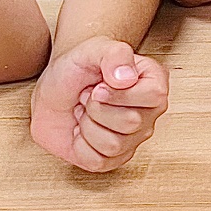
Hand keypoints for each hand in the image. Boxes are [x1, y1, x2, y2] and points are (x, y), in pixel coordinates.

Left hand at [29, 38, 168, 172]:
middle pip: (131, 123)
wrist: (56, 90)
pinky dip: (80, 145)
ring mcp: (133, 139)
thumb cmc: (79, 68)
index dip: (119, 94)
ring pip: (113, 145)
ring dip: (88, 125)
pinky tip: (81, 129)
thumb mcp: (93, 50)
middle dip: (97, 108)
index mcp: (155, 83)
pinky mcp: (112, 159)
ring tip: (85, 111)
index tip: (99, 85)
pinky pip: (98, 161)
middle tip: (88, 96)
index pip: (154, 96)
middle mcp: (150, 113)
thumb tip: (126, 78)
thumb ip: (114, 54)